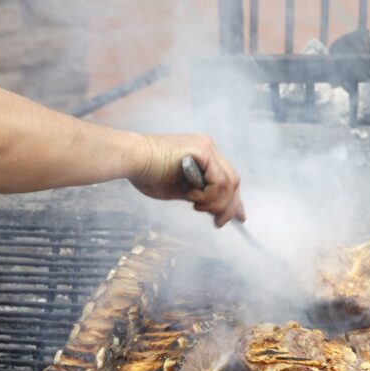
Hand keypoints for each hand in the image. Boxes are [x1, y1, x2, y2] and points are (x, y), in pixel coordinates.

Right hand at [130, 133, 245, 227]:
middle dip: (229, 207)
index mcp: (204, 156)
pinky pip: (219, 180)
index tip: (239, 218)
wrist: (130, 159)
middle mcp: (209, 149)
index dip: (234, 201)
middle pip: (233, 182)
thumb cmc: (147, 174)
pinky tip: (192, 197)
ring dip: (215, 202)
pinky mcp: (203, 150)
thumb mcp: (180, 191)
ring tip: (195, 205)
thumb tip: (217, 212)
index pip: (228, 179)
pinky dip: (209, 195)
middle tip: (218, 222)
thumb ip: (200, 197)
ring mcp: (207, 148)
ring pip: (229, 183)